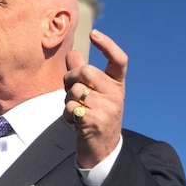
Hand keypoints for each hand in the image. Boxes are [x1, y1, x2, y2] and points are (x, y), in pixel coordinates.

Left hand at [63, 29, 127, 168]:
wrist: (102, 151)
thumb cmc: (95, 117)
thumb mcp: (93, 94)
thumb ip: (82, 74)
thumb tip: (73, 52)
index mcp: (117, 85)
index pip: (119, 60)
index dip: (107, 44)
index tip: (93, 33)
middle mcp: (116, 95)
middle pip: (87, 71)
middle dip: (70, 78)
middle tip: (69, 89)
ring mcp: (107, 108)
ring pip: (75, 90)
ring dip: (67, 99)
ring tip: (74, 110)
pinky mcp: (94, 121)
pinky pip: (69, 107)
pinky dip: (66, 114)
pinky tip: (73, 122)